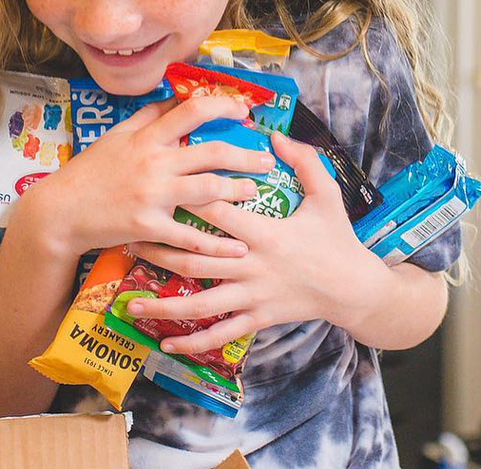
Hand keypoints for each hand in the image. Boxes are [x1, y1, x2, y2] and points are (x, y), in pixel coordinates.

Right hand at [13, 95, 275, 259]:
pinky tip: (234, 247)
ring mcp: (151, 195)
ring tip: (254, 192)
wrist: (60, 211)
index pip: (191, 111)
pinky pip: (188, 235)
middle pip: (211, 152)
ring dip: (238, 191)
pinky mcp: (147, 226)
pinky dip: (214, 244)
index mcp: (146, 138)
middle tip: (267, 160)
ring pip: (207, 190)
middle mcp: (152, 162)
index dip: (223, 105)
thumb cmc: (89, 172)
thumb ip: (146, 116)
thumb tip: (172, 96)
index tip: (244, 108)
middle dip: (245, 155)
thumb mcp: (114, 137)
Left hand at [122, 131, 389, 353]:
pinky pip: (220, 334)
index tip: (156, 189)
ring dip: (162, 305)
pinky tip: (165, 344)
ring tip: (130, 304)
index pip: (217, 213)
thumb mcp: (328, 194)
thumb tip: (277, 135)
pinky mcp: (257, 319)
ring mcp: (253, 296)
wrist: (354, 288)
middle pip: (194, 259)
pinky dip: (192, 343)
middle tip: (127, 240)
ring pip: (199, 303)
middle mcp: (252, 266)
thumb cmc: (338, 238)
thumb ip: (304, 161)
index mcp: (265, 232)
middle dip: (158, 251)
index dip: (184, 200)